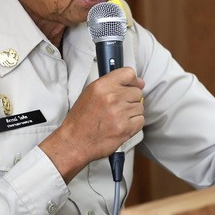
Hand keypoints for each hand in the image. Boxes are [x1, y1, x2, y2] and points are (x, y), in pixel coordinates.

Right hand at [39, 67, 144, 181]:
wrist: (74, 141)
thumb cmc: (81, 119)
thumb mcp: (90, 93)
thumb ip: (113, 84)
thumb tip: (139, 83)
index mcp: (102, 86)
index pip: (129, 73)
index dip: (132, 81)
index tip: (131, 86)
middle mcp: (112, 97)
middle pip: (137, 92)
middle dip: (130, 100)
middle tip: (117, 107)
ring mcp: (119, 113)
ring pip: (140, 107)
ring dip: (131, 113)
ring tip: (117, 118)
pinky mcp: (125, 128)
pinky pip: (140, 121)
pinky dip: (133, 124)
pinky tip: (121, 125)